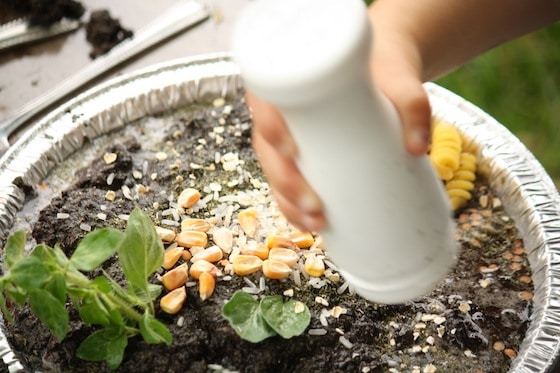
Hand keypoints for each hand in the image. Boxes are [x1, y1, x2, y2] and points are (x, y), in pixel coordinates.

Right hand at [248, 5, 432, 232]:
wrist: (384, 69)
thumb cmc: (381, 66)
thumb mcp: (397, 76)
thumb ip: (412, 102)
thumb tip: (417, 147)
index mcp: (287, 77)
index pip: (266, 102)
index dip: (271, 128)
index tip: (293, 151)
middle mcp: (281, 109)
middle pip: (268, 148)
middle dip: (285, 182)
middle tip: (315, 204)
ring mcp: (289, 134)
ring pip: (275, 171)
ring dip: (289, 202)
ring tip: (317, 223)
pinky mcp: (302, 152)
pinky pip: (287, 180)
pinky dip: (294, 204)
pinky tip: (310, 223)